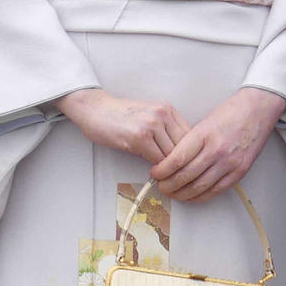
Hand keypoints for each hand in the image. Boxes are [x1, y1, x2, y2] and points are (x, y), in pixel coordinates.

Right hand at [56, 88, 190, 164]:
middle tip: (179, 175)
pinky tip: (153, 172)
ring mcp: (151, 125)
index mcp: (167, 109)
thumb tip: (180, 150)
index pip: (190, 135)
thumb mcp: (148, 114)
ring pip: (172, 155)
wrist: (94, 109)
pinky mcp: (139, 138)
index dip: (190, 152)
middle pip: (184, 146)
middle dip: (182, 163)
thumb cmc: (118, 114)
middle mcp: (162, 115)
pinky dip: (157, 169)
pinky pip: (157, 160)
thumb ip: (165, 127)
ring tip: (167, 177)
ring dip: (170, 169)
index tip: (186, 164)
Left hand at [151, 87, 284, 201]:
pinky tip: (190, 196)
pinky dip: (200, 196)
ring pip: (199, 186)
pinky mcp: (240, 171)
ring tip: (172, 192)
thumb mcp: (203, 123)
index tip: (154, 174)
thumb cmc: (229, 113)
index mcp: (203, 135)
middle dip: (169, 184)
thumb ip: (188, 142)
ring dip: (182, 193)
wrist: (257, 110)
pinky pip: (216, 190)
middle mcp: (216, 150)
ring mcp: (230, 163)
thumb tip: (169, 160)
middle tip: (160, 186)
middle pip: (186, 175)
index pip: (177, 159)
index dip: (162, 171)